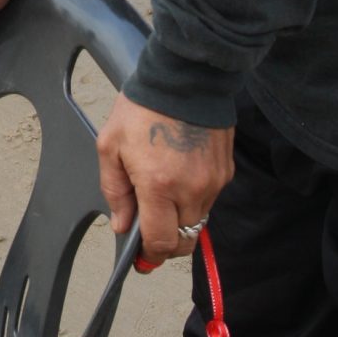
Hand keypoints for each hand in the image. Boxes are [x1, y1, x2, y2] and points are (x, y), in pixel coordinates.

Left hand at [95, 93, 234, 263]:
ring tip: (162, 190)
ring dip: (180, 218)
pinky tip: (179, 174)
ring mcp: (213, 181)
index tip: (141, 258)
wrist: (185, 78)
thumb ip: (115, 191)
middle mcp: (191, 189)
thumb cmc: (143, 108)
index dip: (149, 256)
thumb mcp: (110, 146)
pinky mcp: (226, 171)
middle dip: (166, 241)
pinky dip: (194, 198)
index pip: (161, 243)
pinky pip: (209, 199)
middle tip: (150, 229)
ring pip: (198, 221)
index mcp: (159, 185)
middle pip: (184, 240)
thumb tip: (123, 225)